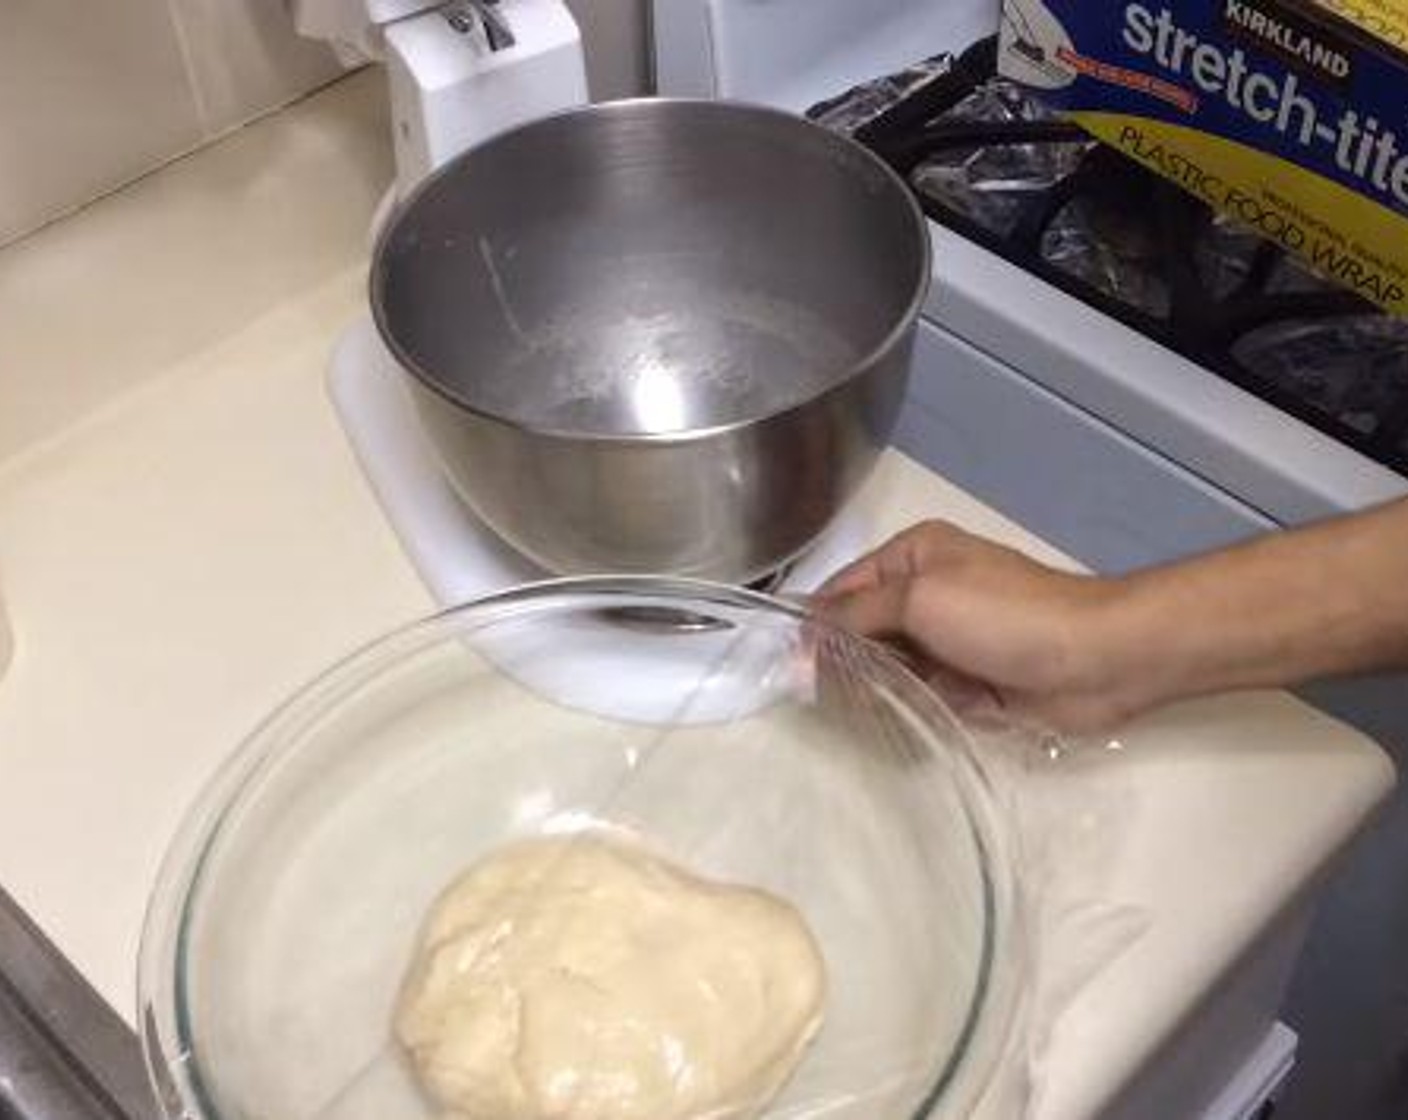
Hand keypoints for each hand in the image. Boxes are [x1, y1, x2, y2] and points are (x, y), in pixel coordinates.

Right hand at [815, 521, 1137, 732]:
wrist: (1097, 658)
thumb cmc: (1007, 616)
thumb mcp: (921, 598)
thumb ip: (857, 615)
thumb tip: (803, 635)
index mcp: (914, 557)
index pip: (842, 588)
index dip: (814, 626)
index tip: (788, 667)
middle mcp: (927, 594)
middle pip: (862, 630)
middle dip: (841, 661)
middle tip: (819, 698)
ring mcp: (949, 641)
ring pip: (889, 667)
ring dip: (875, 690)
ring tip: (857, 715)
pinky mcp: (969, 683)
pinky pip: (921, 696)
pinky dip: (908, 709)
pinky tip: (892, 727)